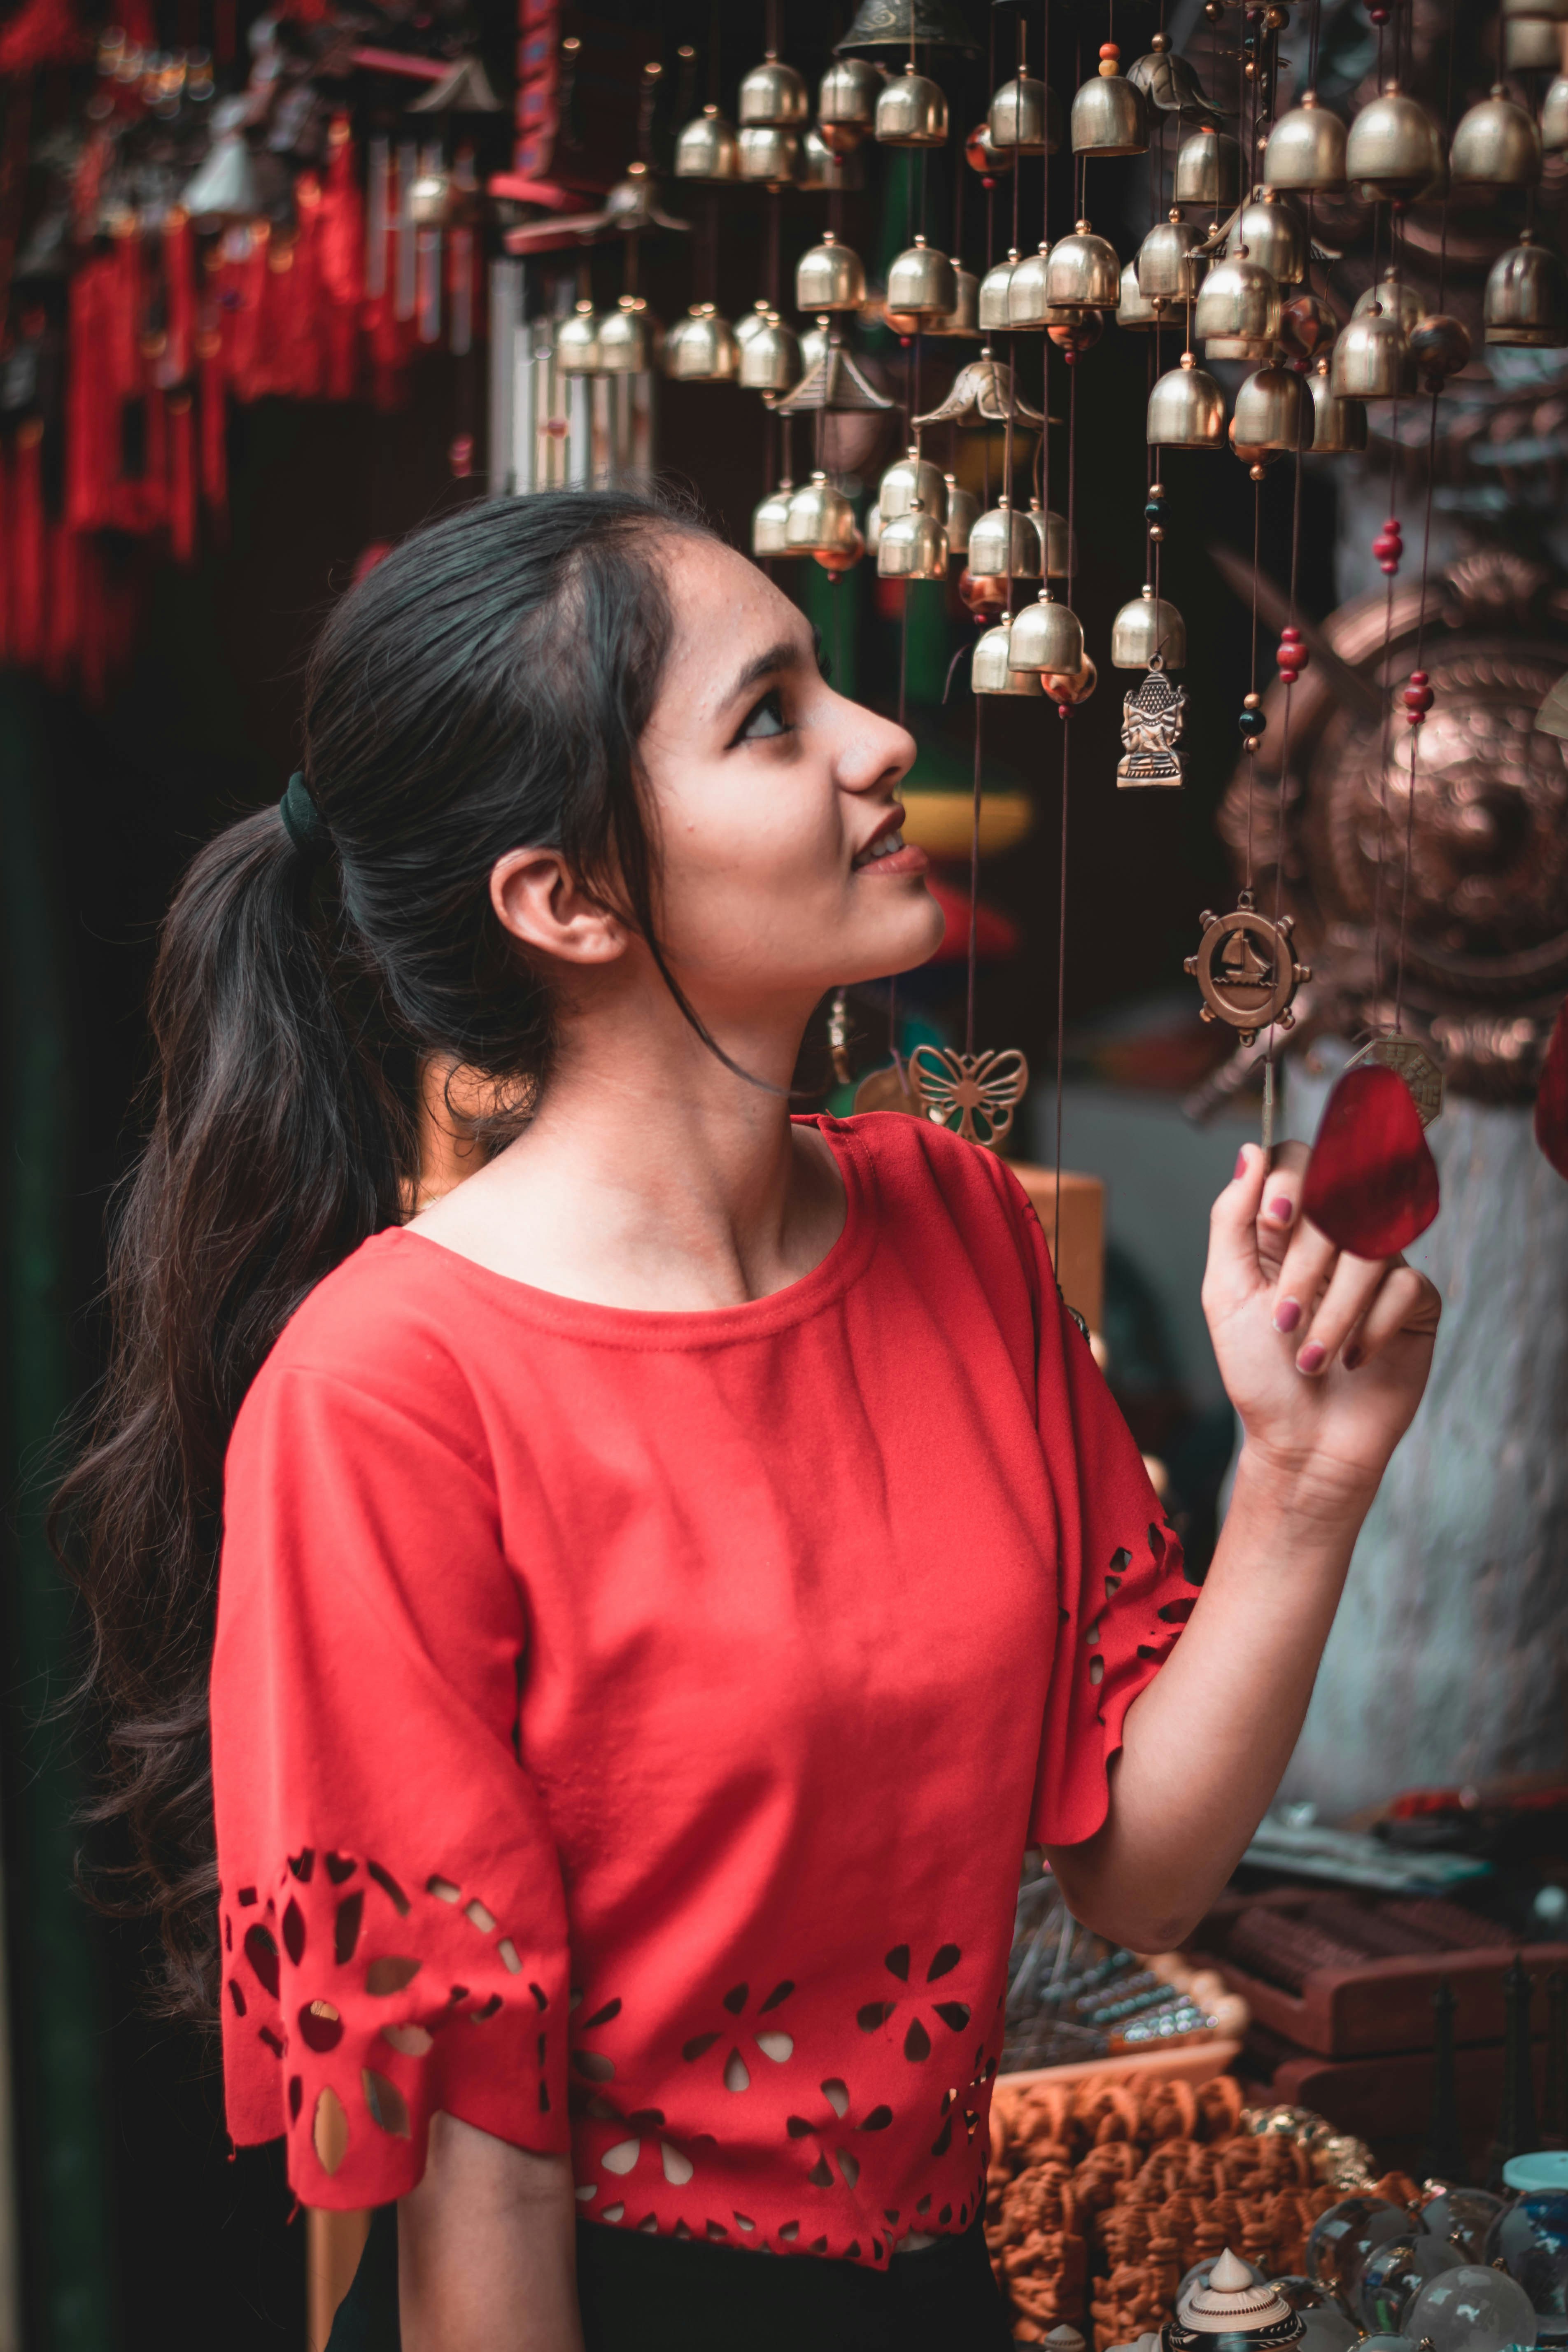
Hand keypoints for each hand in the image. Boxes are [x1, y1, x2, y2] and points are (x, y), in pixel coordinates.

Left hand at [1201, 1140, 1440, 1509]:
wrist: (1301, 1443)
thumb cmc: (1257, 1372)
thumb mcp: (1224, 1291)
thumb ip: (1232, 1218)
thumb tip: (1250, 1150)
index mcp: (1285, 1226)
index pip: (1300, 1159)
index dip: (1292, 1181)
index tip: (1275, 1223)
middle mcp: (1336, 1237)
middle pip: (1338, 1199)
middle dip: (1304, 1264)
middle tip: (1282, 1319)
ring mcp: (1379, 1265)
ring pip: (1371, 1249)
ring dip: (1333, 1312)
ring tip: (1309, 1358)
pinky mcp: (1414, 1302)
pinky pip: (1404, 1286)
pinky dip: (1370, 1328)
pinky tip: (1352, 1360)